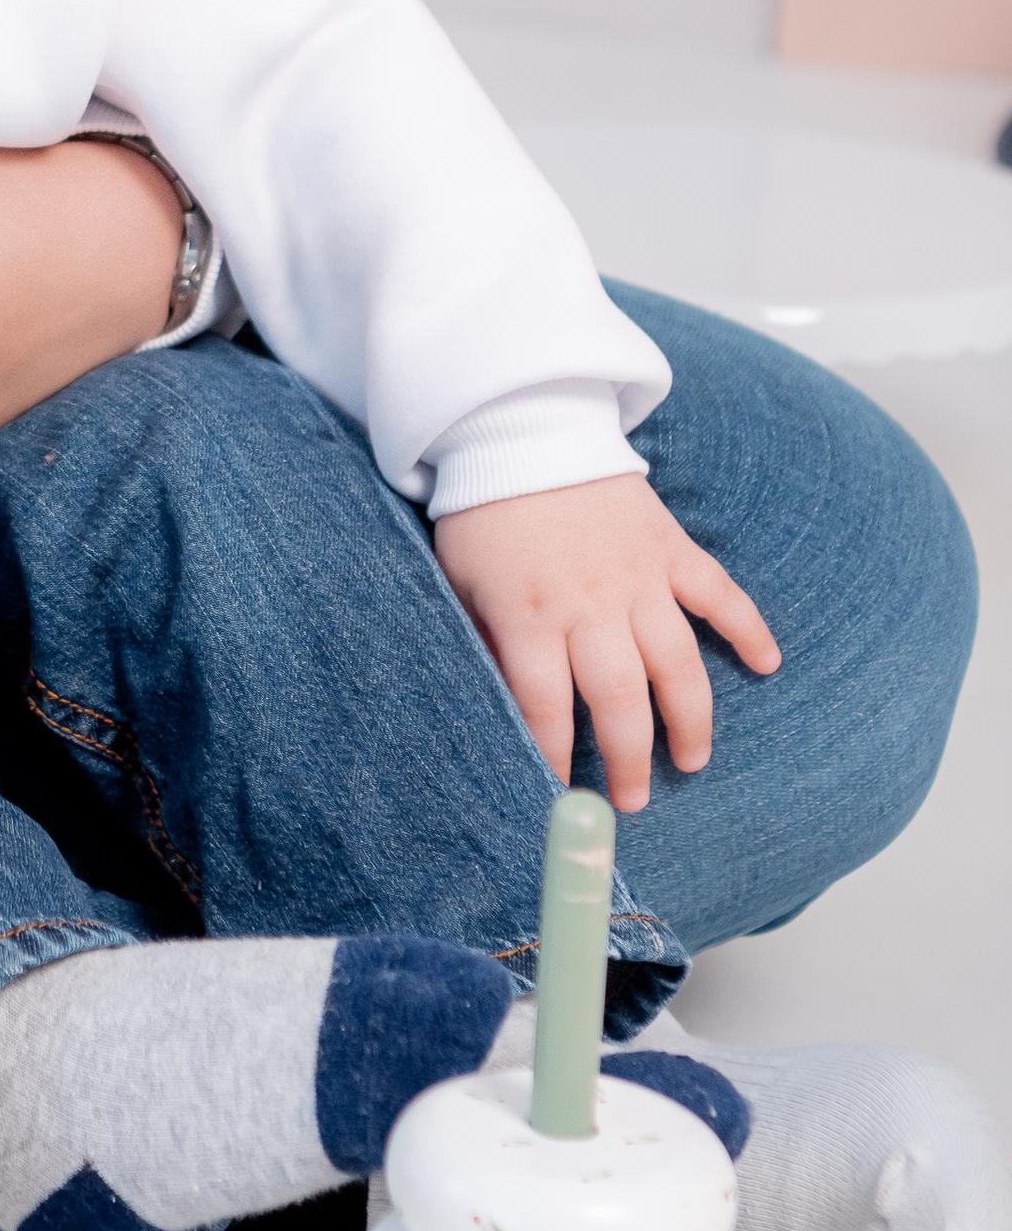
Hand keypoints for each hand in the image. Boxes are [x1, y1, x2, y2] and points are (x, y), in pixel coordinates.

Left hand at [432, 473, 779, 812]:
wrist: (521, 429)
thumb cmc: (482, 514)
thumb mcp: (460, 584)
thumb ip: (487, 644)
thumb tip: (502, 708)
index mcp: (529, 615)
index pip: (545, 706)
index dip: (554, 756)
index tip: (559, 795)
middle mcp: (589, 604)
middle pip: (618, 699)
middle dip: (628, 758)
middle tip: (631, 801)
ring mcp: (637, 576)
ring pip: (675, 663)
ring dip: (689, 718)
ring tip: (692, 761)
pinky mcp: (669, 547)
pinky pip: (719, 592)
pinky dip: (747, 627)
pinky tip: (769, 664)